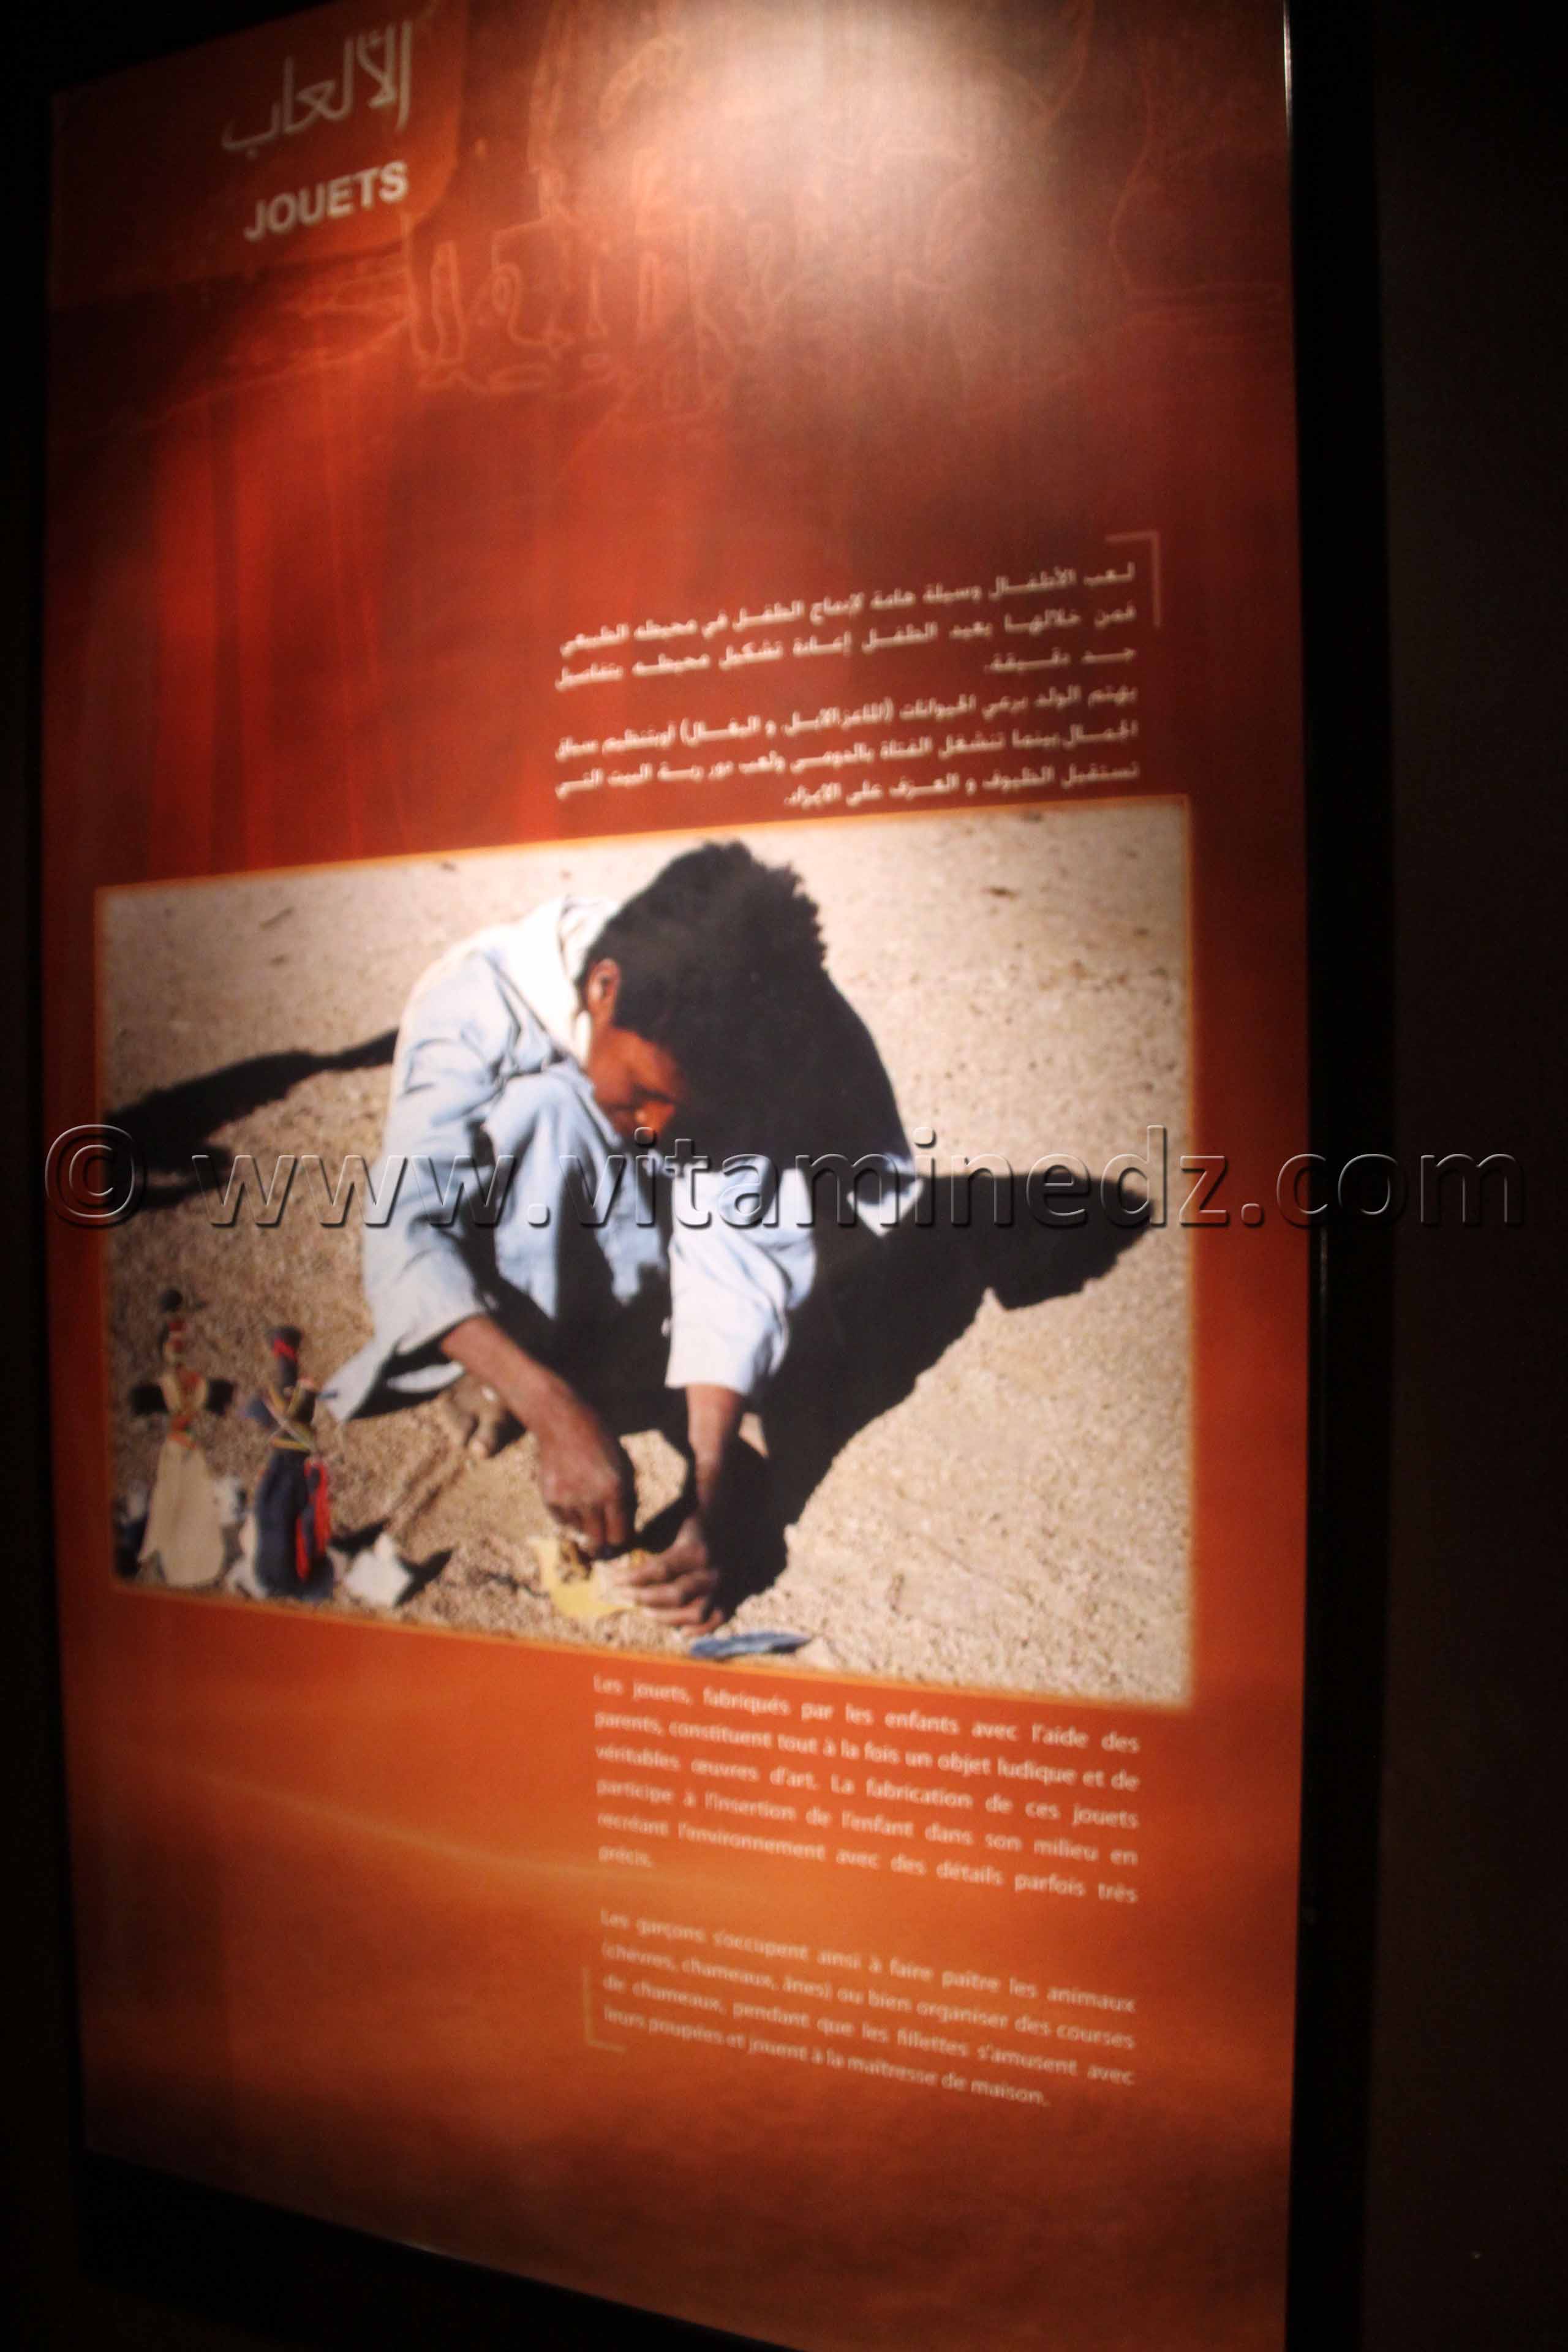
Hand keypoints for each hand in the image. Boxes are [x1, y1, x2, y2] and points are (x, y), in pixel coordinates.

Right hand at [533, 1393, 633, 1552]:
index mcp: (615, 1491)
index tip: (619, 1538)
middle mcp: (591, 1499)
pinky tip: (571, 1492)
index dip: (621, 1540)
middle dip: (602, 1543)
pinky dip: (568, 1513)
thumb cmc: (601, 1443)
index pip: (620, 1536)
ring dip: (585, 1523)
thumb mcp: (625, 1467)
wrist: (563, 1422)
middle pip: (598, 1542)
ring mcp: (568, 1500)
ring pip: (580, 1530)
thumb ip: (627, 1499)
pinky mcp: (549, 1498)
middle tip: (603, 1540)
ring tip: (586, 1499)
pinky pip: (562, 1520)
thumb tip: (625, 1533)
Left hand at [621, 1513, 725, 1631]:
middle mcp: (711, 1572)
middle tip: (625, 1596)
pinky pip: (716, 1620)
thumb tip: (623, 1561)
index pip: (658, 1570)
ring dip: (666, 1617)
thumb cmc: (699, 1524)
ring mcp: (723, 1588)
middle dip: (644, 1598)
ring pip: (694, 1613)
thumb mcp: (676, 1524)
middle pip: (674, 1595)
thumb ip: (653, 1541)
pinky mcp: (733, 1598)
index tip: (613, 1580)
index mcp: (696, 1551)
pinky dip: (699, 1630)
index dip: (633, 1577)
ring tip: (645, 1612)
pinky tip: (681, 1631)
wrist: (737, 1522)